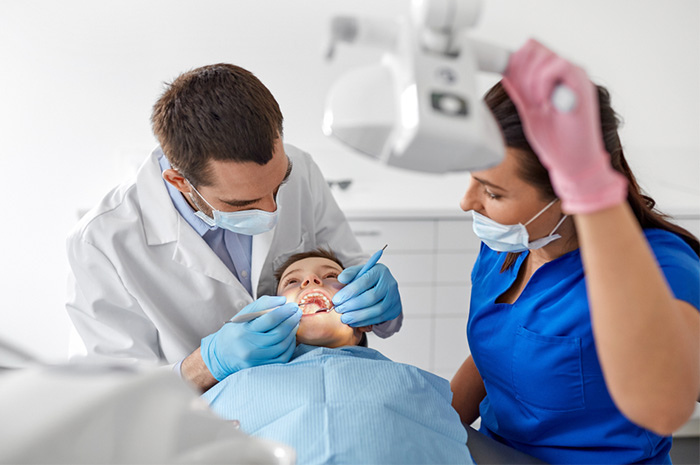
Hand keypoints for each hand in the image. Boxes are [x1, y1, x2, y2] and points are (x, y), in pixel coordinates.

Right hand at [200, 296, 300, 380]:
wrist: (221, 355)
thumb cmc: (235, 331)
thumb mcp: (243, 315)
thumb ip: (262, 305)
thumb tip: (282, 301)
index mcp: (243, 331)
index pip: (269, 319)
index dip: (285, 311)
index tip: (292, 305)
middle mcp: (249, 347)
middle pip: (278, 333)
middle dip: (291, 320)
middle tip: (297, 312)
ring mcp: (256, 360)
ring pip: (283, 345)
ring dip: (293, 332)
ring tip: (295, 322)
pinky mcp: (261, 368)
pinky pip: (283, 357)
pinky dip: (290, 345)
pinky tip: (290, 336)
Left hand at [331, 263, 401, 326]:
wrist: (384, 288)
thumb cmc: (367, 280)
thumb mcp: (359, 272)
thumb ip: (350, 274)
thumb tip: (341, 278)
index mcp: (380, 271)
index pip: (364, 282)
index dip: (349, 292)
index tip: (336, 300)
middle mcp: (390, 284)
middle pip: (370, 297)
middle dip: (352, 305)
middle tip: (339, 309)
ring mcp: (394, 298)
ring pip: (376, 310)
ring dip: (358, 316)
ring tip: (344, 318)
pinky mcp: (394, 310)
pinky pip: (379, 318)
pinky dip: (364, 322)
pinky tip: (353, 322)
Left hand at [502, 39, 626, 213]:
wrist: (573, 162)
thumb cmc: (555, 140)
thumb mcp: (529, 111)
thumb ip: (520, 91)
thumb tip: (505, 72)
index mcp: (553, 77)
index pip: (530, 50)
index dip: (515, 61)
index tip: (509, 82)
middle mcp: (566, 73)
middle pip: (534, 48)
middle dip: (521, 71)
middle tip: (526, 98)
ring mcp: (575, 77)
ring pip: (544, 55)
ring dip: (532, 79)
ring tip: (537, 103)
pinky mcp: (582, 85)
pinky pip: (559, 66)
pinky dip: (544, 82)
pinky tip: (543, 102)